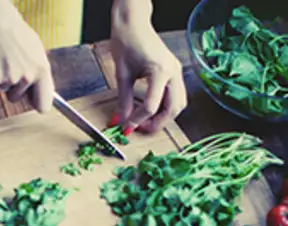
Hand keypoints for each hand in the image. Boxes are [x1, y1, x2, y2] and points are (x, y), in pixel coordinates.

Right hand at [0, 2, 53, 112]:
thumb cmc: (14, 33)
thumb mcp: (36, 51)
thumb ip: (40, 74)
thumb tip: (44, 93)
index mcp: (42, 70)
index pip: (44, 105)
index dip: (37, 104)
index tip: (34, 103)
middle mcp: (27, 77)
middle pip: (17, 99)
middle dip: (13, 87)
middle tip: (11, 66)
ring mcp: (10, 79)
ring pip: (4, 91)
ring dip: (1, 80)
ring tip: (2, 59)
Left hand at [111, 2, 186, 132]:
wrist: (133, 23)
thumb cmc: (126, 42)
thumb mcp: (121, 75)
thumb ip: (123, 101)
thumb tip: (121, 121)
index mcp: (160, 71)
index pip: (151, 106)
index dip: (137, 120)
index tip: (126, 128)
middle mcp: (173, 72)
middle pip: (173, 109)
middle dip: (157, 123)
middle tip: (139, 129)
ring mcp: (176, 72)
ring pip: (178, 104)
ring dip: (163, 117)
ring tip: (144, 122)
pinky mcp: (174, 73)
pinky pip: (176, 96)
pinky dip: (165, 108)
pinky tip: (150, 111)